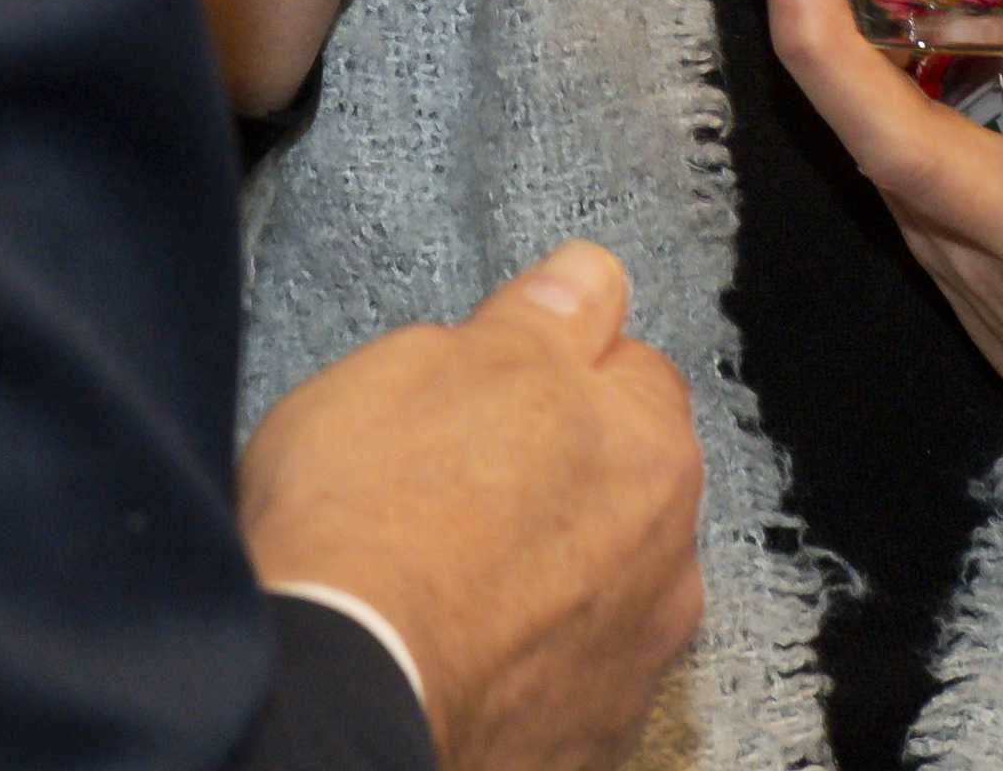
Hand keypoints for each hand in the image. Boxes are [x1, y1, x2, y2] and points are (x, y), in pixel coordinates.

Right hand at [241, 241, 701, 770]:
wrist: (335, 691)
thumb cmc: (370, 520)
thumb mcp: (430, 360)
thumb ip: (533, 319)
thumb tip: (586, 279)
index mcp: (646, 450)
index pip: (628, 369)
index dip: (547, 370)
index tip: (484, 389)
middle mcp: (667, 566)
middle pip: (619, 486)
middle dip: (554, 477)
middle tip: (446, 480)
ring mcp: (630, 668)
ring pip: (595, 588)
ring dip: (543, 577)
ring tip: (439, 576)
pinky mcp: (584, 748)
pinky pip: (560, 678)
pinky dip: (520, 663)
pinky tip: (449, 648)